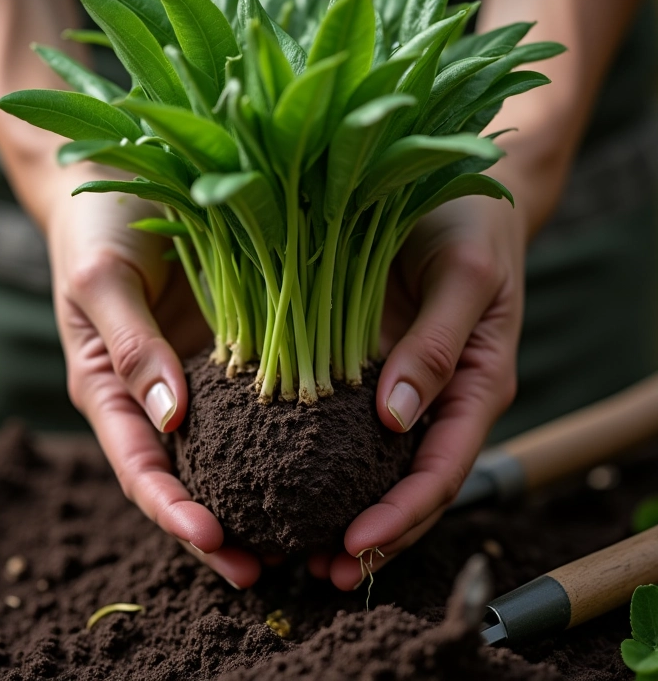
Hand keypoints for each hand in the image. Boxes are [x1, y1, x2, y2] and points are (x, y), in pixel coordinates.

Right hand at [47, 178, 261, 588]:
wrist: (127, 174)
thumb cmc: (99, 224)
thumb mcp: (102, 278)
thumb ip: (131, 346)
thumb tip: (170, 419)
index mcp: (112, 387)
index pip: (138, 465)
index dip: (169, 507)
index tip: (210, 536)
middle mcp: (160, 396)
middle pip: (186, 478)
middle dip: (217, 530)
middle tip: (263, 569)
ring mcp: (202, 379)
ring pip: (230, 454)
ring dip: (259, 500)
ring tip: (302, 540)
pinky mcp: (239, 354)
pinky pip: (263, 406)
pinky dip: (286, 443)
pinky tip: (323, 466)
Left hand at [313, 194, 524, 588]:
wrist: (456, 188)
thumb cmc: (470, 224)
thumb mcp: (463, 275)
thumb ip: (437, 344)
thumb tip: (395, 420)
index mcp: (474, 385)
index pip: (443, 469)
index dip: (403, 515)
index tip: (354, 546)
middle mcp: (437, 399)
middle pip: (411, 486)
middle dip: (372, 535)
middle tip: (317, 571)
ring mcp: (401, 388)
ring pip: (376, 468)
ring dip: (342, 511)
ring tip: (296, 550)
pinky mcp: (367, 368)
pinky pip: (346, 427)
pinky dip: (321, 462)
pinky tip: (283, 479)